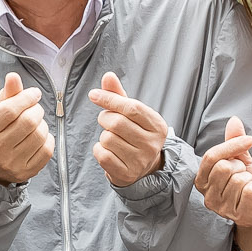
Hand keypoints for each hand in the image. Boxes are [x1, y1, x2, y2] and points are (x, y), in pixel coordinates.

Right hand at [0, 72, 52, 184]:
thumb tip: (14, 76)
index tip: (34, 93)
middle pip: (28, 122)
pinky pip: (47, 150)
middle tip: (35, 108)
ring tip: (36, 123)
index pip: (10, 109)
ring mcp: (11, 163)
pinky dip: (48, 139)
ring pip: (39, 135)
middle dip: (36, 109)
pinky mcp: (25, 172)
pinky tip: (40, 137)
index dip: (26, 97)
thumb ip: (5, 95)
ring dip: (42, 124)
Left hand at [88, 72, 168, 186]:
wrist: (142, 168)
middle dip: (105, 118)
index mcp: (157, 126)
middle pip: (117, 122)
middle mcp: (152, 144)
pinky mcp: (126, 174)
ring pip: (107, 138)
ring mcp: (140, 161)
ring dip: (103, 136)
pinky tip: (109, 151)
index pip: (131, 107)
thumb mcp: (132, 115)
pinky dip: (99, 150)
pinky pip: (101, 154)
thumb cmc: (135, 134)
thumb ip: (119, 95)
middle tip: (108, 122)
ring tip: (113, 139)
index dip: (110, 99)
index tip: (94, 94)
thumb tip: (108, 76)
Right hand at [194, 116, 251, 230]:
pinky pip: (249, 192)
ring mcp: (223, 209)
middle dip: (240, 167)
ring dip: (250, 180)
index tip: (249, 140)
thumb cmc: (249, 182)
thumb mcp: (241, 159)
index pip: (211, 157)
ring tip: (249, 187)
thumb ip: (234, 142)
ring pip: (239, 180)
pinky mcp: (241, 216)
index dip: (231, 145)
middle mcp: (208, 197)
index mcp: (203, 181)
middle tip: (244, 175)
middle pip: (223, 168)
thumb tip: (234, 120)